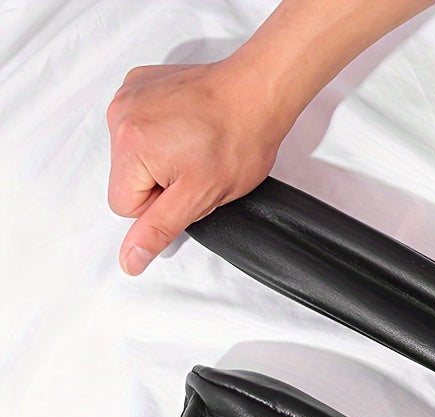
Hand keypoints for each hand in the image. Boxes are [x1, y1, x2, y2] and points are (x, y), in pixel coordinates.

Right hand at [106, 61, 289, 274]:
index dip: (161, 206)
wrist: (259, 92)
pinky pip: (142, 126)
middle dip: (161, 182)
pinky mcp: (141, 84)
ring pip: (135, 154)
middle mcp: (120, 113)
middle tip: (197, 167)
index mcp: (128, 145)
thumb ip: (159, 229)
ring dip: (163, 158)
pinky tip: (190, 126)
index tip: (188, 186)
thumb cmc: (238, 139)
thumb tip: (129, 259)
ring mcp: (130, 94)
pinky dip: (164, 132)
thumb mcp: (200, 198)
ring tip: (197, 144)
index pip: (125, 206)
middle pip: (128, 178)